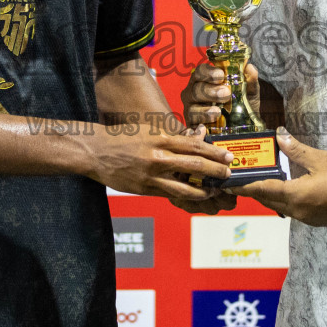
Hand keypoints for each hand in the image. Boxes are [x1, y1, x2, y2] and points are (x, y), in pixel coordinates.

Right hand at [81, 125, 231, 200]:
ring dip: (204, 190)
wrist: (96, 152)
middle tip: (229, 173)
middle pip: (195, 165)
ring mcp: (151, 176)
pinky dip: (185, 196)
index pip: (195, 145)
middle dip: (216, 171)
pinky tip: (194, 196)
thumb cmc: (124, 138)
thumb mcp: (149, 130)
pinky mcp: (145, 190)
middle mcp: (158, 157)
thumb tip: (197, 138)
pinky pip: (170, 195)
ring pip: (185, 187)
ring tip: (214, 190)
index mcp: (160, 139)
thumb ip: (172, 136)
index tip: (229, 156)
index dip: (215, 152)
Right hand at [180, 60, 259, 129]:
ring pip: (192, 107)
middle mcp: (194, 93)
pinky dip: (202, 122)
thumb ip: (249, 80)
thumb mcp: (248, 92)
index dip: (209, 72)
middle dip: (210, 91)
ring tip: (218, 111)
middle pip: (196, 89)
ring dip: (205, 109)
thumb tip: (250, 67)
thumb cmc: (241, 105)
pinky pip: (193, 123)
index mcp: (205, 81)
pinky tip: (212, 121)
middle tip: (226, 93)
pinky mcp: (193, 125)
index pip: (200, 71)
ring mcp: (191, 110)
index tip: (221, 75)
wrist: (243, 128)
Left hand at [234, 129, 326, 227]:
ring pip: (280, 208)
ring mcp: (308, 219)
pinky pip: (293, 212)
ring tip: (260, 183)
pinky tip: (286, 190)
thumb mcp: (321, 159)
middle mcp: (299, 212)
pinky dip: (284, 202)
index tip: (229, 186)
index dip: (244, 187)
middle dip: (254, 191)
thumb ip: (296, 150)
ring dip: (269, 196)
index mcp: (297, 196)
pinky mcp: (317, 221)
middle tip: (241, 181)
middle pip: (269, 201)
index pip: (263, 190)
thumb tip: (279, 136)